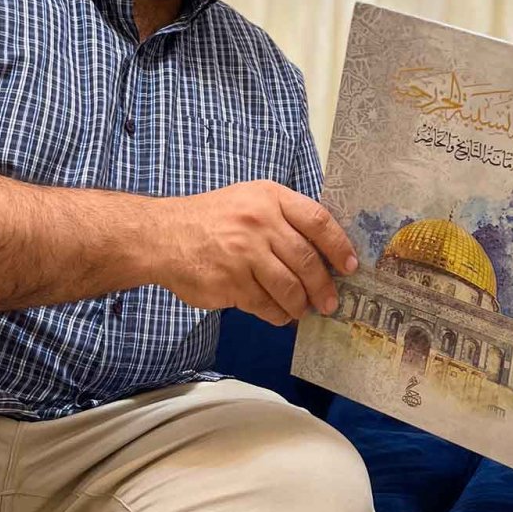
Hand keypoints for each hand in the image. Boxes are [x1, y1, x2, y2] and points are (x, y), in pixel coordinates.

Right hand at [154, 181, 357, 325]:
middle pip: (307, 260)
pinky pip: (264, 304)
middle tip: (330, 302)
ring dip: (300, 304)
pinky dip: (276, 314)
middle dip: (323, 286)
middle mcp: (259, 222)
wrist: (162, 235)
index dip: (339, 246)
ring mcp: (244, 253)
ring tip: (302, 310)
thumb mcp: (250, 201)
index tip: (350, 266)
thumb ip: (284, 218)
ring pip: (289, 287)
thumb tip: (323, 253)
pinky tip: (278, 314)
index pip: (318, 220)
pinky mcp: (230, 281)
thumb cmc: (211, 219)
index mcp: (269, 198)